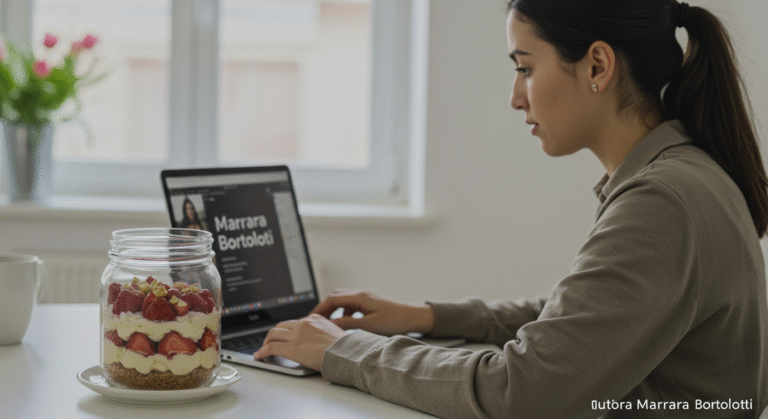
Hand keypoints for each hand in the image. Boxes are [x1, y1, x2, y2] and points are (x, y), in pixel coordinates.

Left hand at [253, 314, 344, 370]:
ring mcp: (296, 335)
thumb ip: (322, 333)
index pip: (294, 322)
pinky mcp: (291, 348)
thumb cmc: (344, 348)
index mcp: (314, 319)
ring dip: (266, 342)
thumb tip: (317, 342)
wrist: (345, 353)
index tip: (283, 336)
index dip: (286, 330)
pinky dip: (263, 352)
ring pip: (273, 334)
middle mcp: (303, 324)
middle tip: (270, 342)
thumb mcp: (334, 333)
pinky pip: (271, 348)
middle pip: (281, 326)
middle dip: (273, 334)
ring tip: (263, 349)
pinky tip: (260, 356)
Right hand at [311, 290, 435, 335]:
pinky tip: (346, 322)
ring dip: (334, 309)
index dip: (320, 308)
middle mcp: (361, 294)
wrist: (413, 317)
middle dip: (324, 308)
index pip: (332, 299)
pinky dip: (344, 312)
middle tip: (316, 321)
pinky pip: (351, 304)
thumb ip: (349, 324)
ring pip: (343, 300)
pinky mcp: (369, 303)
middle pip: (335, 296)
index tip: (311, 318)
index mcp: (360, 297)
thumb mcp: (369, 325)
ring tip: (328, 323)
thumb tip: (332, 324)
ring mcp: (365, 298)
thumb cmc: (395, 320)